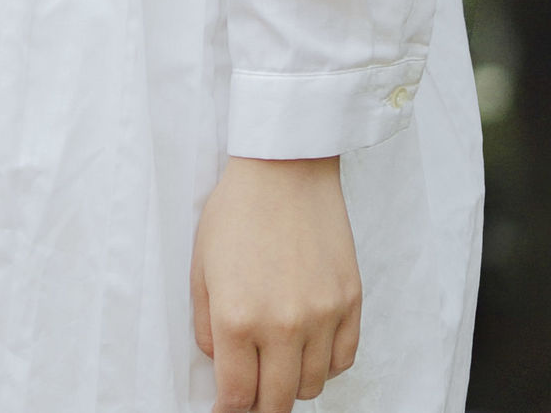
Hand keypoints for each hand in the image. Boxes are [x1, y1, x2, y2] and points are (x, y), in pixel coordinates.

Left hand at [191, 158, 361, 411]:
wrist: (285, 163)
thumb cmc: (238, 209)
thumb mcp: (201, 268)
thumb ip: (206, 329)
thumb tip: (222, 368)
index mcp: (238, 318)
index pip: (238, 398)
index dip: (229, 410)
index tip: (228, 407)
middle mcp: (283, 324)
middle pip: (276, 403)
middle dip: (260, 404)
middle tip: (254, 389)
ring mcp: (321, 313)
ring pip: (311, 386)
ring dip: (293, 383)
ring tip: (281, 361)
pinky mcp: (350, 299)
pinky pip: (343, 359)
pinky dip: (327, 364)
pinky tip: (310, 346)